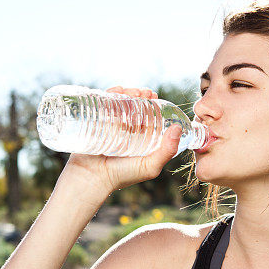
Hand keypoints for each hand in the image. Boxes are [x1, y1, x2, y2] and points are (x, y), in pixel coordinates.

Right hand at [60, 86, 181, 194]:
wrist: (91, 178)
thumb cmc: (122, 176)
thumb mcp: (150, 166)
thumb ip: (167, 151)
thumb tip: (177, 128)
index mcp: (141, 139)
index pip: (149, 116)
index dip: (154, 104)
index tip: (154, 97)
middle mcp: (126, 131)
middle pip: (135, 106)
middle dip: (141, 94)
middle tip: (144, 93)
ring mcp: (110, 125)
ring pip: (120, 102)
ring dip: (128, 91)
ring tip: (132, 92)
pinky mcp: (96, 122)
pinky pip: (103, 103)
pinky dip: (110, 93)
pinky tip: (117, 91)